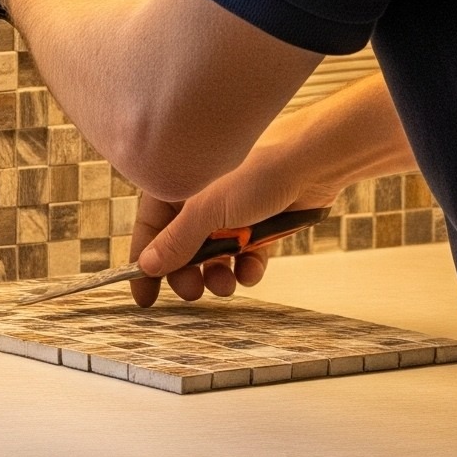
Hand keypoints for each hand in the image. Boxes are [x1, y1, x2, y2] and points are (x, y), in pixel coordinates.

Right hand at [128, 139, 333, 307]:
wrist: (311, 161)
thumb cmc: (254, 171)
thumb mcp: (207, 211)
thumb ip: (176, 242)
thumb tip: (146, 267)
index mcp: (179, 187)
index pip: (151, 229)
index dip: (144, 262)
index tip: (145, 296)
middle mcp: (201, 200)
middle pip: (182, 247)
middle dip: (187, 274)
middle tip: (192, 293)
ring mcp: (232, 212)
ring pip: (215, 255)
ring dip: (218, 275)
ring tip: (226, 284)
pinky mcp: (260, 223)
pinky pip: (246, 255)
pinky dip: (247, 267)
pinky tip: (251, 271)